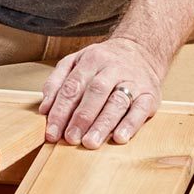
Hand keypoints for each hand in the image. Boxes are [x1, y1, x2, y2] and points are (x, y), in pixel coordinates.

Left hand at [38, 36, 164, 148]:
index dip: (61, 110)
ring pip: (117, 102)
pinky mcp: (150, 94)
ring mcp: (133, 81)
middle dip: (81, 117)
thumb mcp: (76, 61)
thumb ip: (57, 82)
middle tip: (71, 138)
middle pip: (95, 93)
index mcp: (91, 60)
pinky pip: (140, 109)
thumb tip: (44, 109)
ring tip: (90, 142)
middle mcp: (113, 69)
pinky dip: (130, 124)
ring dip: (103, 124)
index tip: (52, 132)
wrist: (142, 50)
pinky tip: (120, 137)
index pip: (72, 86)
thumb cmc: (103, 62)